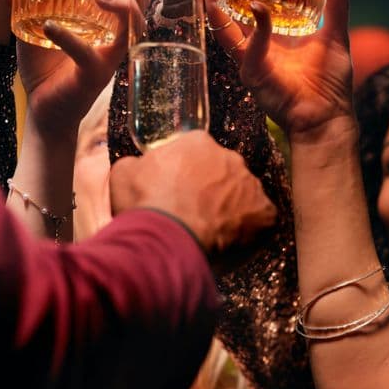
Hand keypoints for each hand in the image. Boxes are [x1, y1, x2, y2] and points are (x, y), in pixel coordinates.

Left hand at [0, 0, 143, 133]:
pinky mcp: (95, 75)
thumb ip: (21, 4)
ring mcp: (109, 57)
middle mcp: (117, 36)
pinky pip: (88, 55)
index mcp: (110, 21)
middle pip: (140, 1)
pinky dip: (69, 39)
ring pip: (131, 25)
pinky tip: (50, 26)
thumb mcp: (32, 28)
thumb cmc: (46, 68)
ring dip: (118, 3)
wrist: (43, 110)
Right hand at [109, 130, 276, 253]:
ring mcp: (250, 185)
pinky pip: (261, 221)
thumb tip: (139, 167)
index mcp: (198, 143)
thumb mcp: (124, 174)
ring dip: (230, 210)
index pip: (197, 152)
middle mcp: (229, 157)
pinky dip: (249, 232)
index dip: (186, 173)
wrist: (166, 240)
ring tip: (210, 233)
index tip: (178, 191)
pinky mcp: (265, 214)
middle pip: (223, 171)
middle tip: (194, 213)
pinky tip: (231, 244)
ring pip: (243, 195)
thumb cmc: (145, 205)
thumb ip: (138, 164)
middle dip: (212, 190)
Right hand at [205, 0, 354, 137]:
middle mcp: (255, 42)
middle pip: (229, 6)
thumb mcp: (335, 34)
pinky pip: (248, 46)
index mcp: (271, 32)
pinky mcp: (251, 72)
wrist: (327, 116)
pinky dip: (256, 27)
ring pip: (223, 23)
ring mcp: (249, 57)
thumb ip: (336, 4)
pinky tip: (259, 8)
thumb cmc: (330, 82)